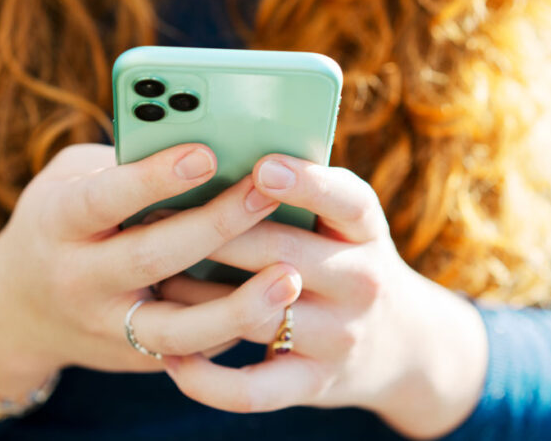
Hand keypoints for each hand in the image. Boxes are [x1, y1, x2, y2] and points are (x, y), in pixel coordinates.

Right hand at [0, 144, 302, 402]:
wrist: (19, 311)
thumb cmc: (60, 222)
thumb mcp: (69, 180)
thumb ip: (123, 164)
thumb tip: (208, 145)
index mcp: (57, 222)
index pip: (104, 199)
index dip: (153, 178)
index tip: (206, 153)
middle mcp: (78, 280)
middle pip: (150, 258)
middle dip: (214, 226)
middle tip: (265, 192)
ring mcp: (108, 328)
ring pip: (176, 330)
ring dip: (237, 307)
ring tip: (289, 277)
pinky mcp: (138, 359)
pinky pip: (194, 350)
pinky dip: (237, 327)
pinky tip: (277, 303)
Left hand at [158, 154, 487, 438]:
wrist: (399, 343)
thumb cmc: (343, 260)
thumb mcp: (342, 223)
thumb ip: (297, 195)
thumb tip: (211, 160)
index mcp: (365, 230)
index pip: (346, 201)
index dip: (306, 184)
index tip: (261, 166)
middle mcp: (360, 282)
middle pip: (280, 253)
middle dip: (214, 234)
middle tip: (153, 213)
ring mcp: (339, 336)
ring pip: (256, 314)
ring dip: (194, 298)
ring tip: (151, 281)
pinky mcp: (314, 384)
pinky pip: (253, 390)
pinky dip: (207, 380)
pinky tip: (172, 359)